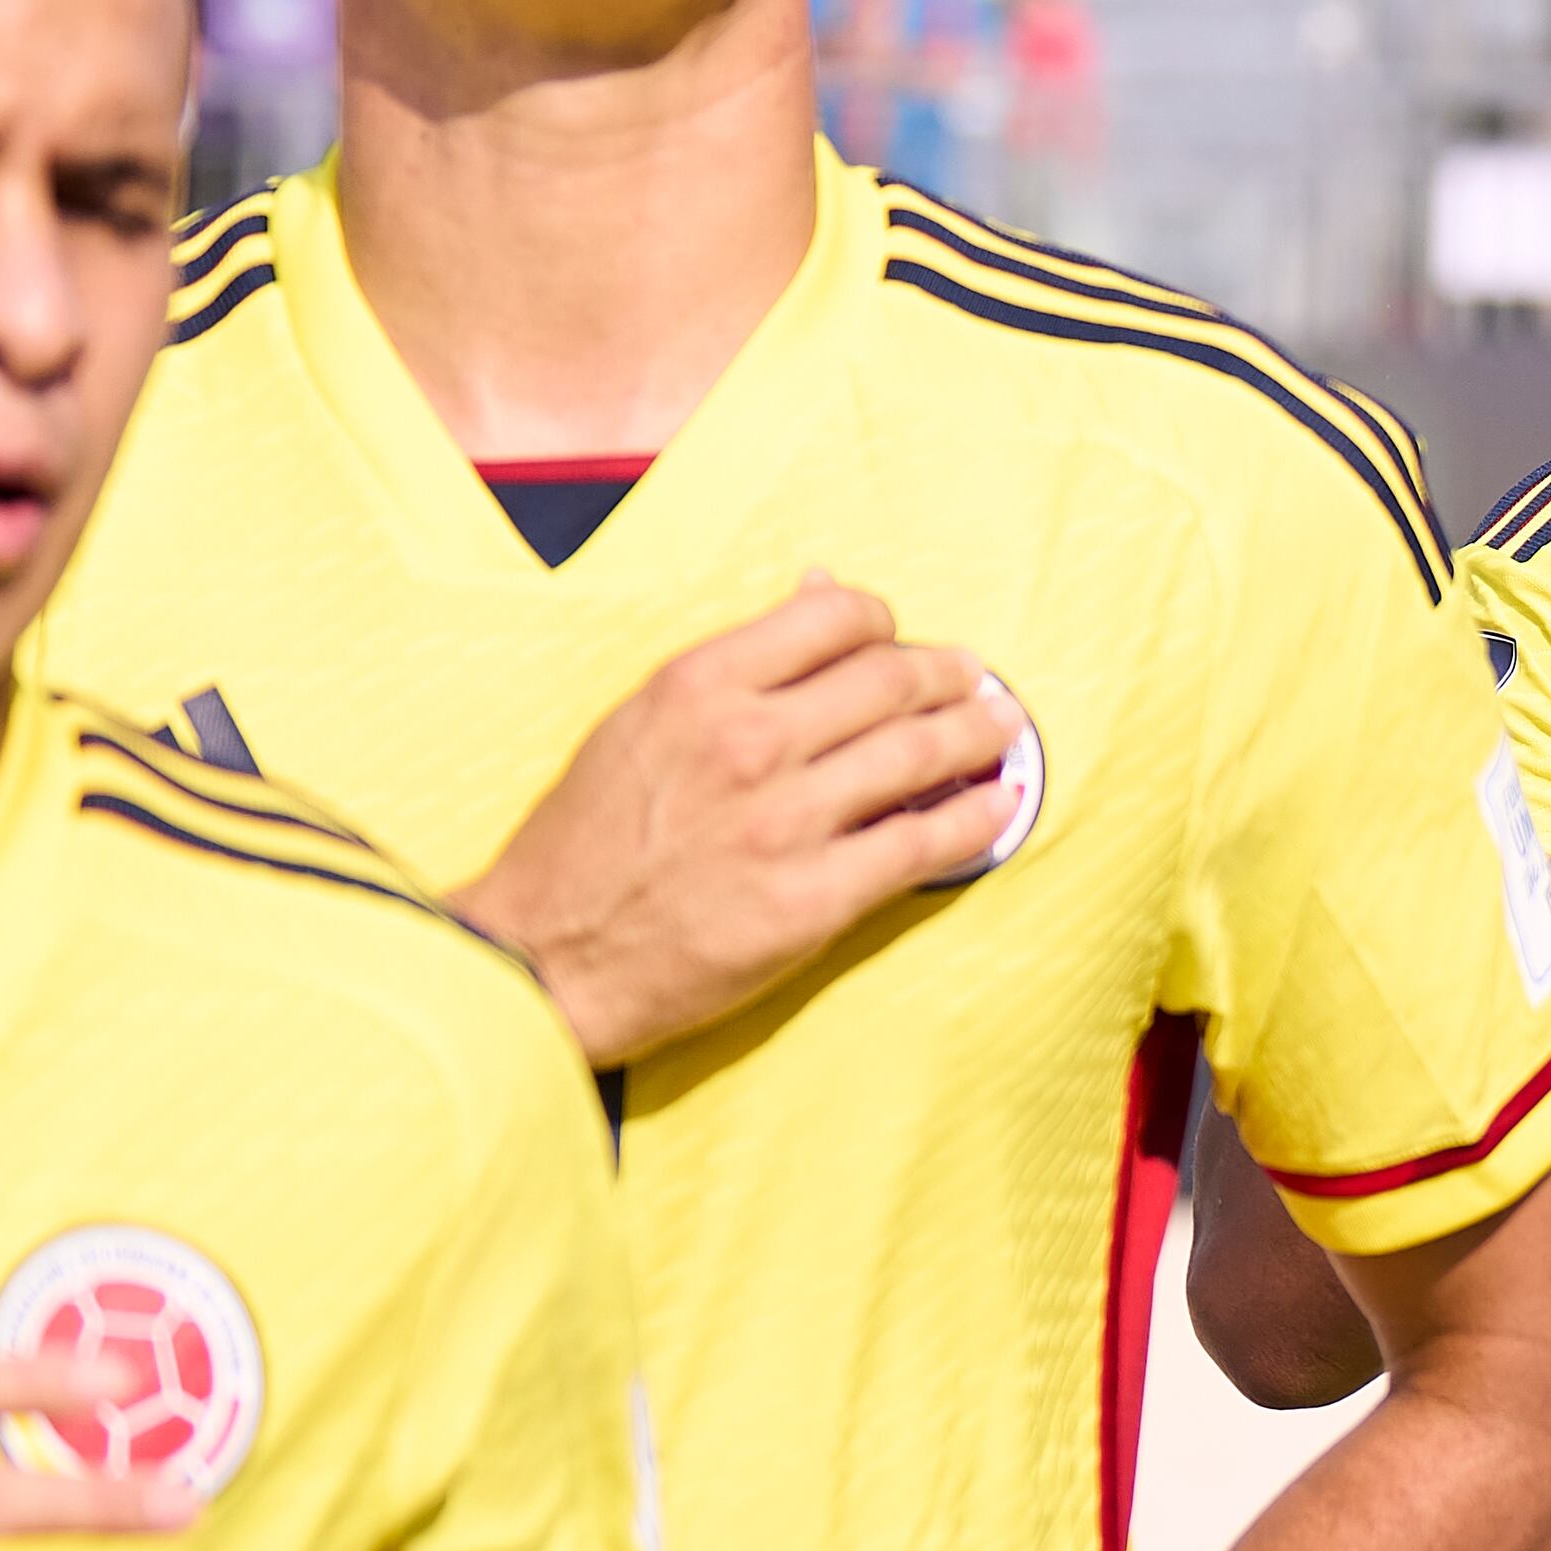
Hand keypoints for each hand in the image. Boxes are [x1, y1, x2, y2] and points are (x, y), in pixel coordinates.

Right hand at [452, 579, 1034, 1067]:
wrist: (546, 955)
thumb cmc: (583, 842)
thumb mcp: (638, 722)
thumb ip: (732, 666)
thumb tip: (816, 594)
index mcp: (700, 684)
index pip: (834, 619)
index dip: (883, 623)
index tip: (899, 639)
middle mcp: (749, 741)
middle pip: (891, 681)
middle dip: (948, 674)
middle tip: (975, 678)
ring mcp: (785, 822)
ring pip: (919, 754)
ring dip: (978, 734)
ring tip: (1004, 727)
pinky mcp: (813, 899)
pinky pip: (923, 844)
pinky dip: (977, 818)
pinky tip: (1002, 804)